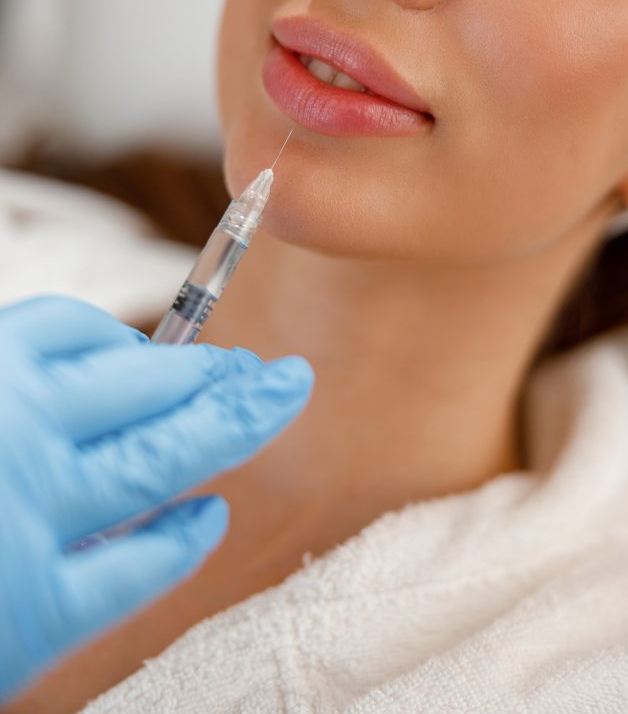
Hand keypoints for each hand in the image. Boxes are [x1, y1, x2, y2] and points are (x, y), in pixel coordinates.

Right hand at [0, 295, 312, 701]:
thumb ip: (16, 384)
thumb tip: (109, 365)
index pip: (76, 333)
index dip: (142, 343)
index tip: (196, 352)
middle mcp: (10, 430)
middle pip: (147, 384)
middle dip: (222, 376)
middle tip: (281, 374)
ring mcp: (29, 517)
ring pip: (163, 457)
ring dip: (232, 425)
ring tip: (278, 401)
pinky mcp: (33, 614)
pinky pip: (133, 567)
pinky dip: (178, 539)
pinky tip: (209, 516)